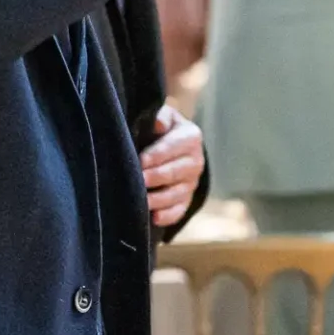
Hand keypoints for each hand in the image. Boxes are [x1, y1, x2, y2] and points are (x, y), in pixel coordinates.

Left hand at [139, 104, 204, 227]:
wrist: (173, 146)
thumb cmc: (162, 128)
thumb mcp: (164, 116)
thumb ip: (161, 116)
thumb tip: (158, 124)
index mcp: (190, 137)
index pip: (172, 146)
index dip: (156, 154)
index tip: (140, 160)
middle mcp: (195, 161)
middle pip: (175, 172)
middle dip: (156, 177)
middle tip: (138, 181)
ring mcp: (192, 183)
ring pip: (176, 193)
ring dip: (158, 199)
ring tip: (141, 201)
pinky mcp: (186, 200)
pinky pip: (179, 210)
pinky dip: (168, 216)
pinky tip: (154, 218)